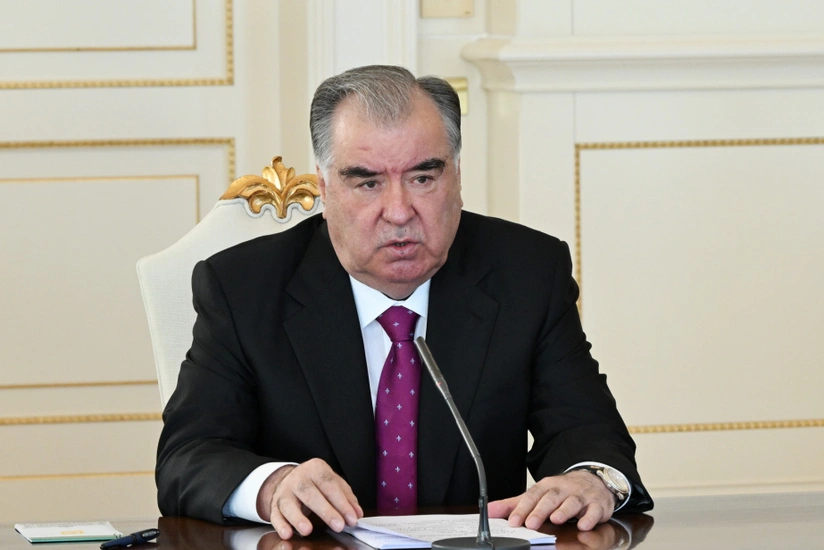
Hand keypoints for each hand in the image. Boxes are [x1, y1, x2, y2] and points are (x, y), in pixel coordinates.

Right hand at [256, 459, 362, 538]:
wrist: (291, 479)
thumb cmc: (316, 483)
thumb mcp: (333, 483)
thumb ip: (346, 497)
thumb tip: (357, 513)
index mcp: (316, 469)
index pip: (330, 484)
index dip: (342, 502)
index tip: (351, 518)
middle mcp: (298, 478)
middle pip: (311, 493)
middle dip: (326, 511)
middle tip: (338, 526)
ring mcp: (284, 491)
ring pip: (289, 504)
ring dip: (298, 518)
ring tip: (307, 530)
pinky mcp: (274, 505)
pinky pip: (275, 515)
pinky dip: (280, 525)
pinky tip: (287, 534)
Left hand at [488, 470, 614, 530]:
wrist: (593, 482)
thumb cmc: (562, 492)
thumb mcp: (538, 495)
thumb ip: (514, 504)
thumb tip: (489, 510)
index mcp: (547, 487)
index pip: (532, 495)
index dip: (522, 508)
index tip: (513, 521)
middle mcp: (563, 489)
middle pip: (551, 498)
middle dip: (540, 510)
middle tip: (531, 523)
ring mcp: (581, 496)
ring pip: (572, 502)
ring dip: (564, 511)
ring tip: (555, 519)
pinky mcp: (598, 505)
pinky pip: (594, 511)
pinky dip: (589, 518)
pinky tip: (583, 525)